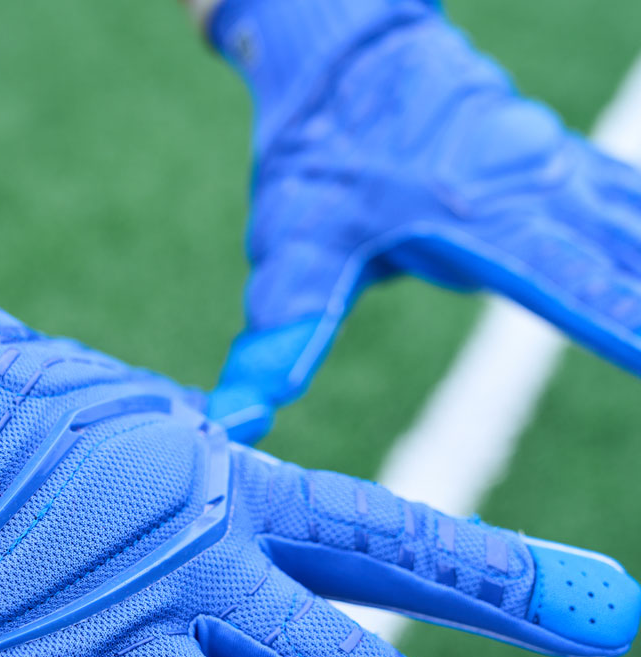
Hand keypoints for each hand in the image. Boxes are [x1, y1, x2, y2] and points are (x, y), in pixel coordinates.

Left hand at [206, 0, 640, 440]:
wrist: (336, 52)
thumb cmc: (313, 159)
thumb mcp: (288, 255)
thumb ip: (278, 342)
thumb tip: (236, 423)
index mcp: (469, 219)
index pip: (566, 283)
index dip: (622, 325)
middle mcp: (525, 184)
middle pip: (621, 254)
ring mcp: (546, 162)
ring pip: (631, 219)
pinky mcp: (551, 155)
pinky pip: (621, 196)